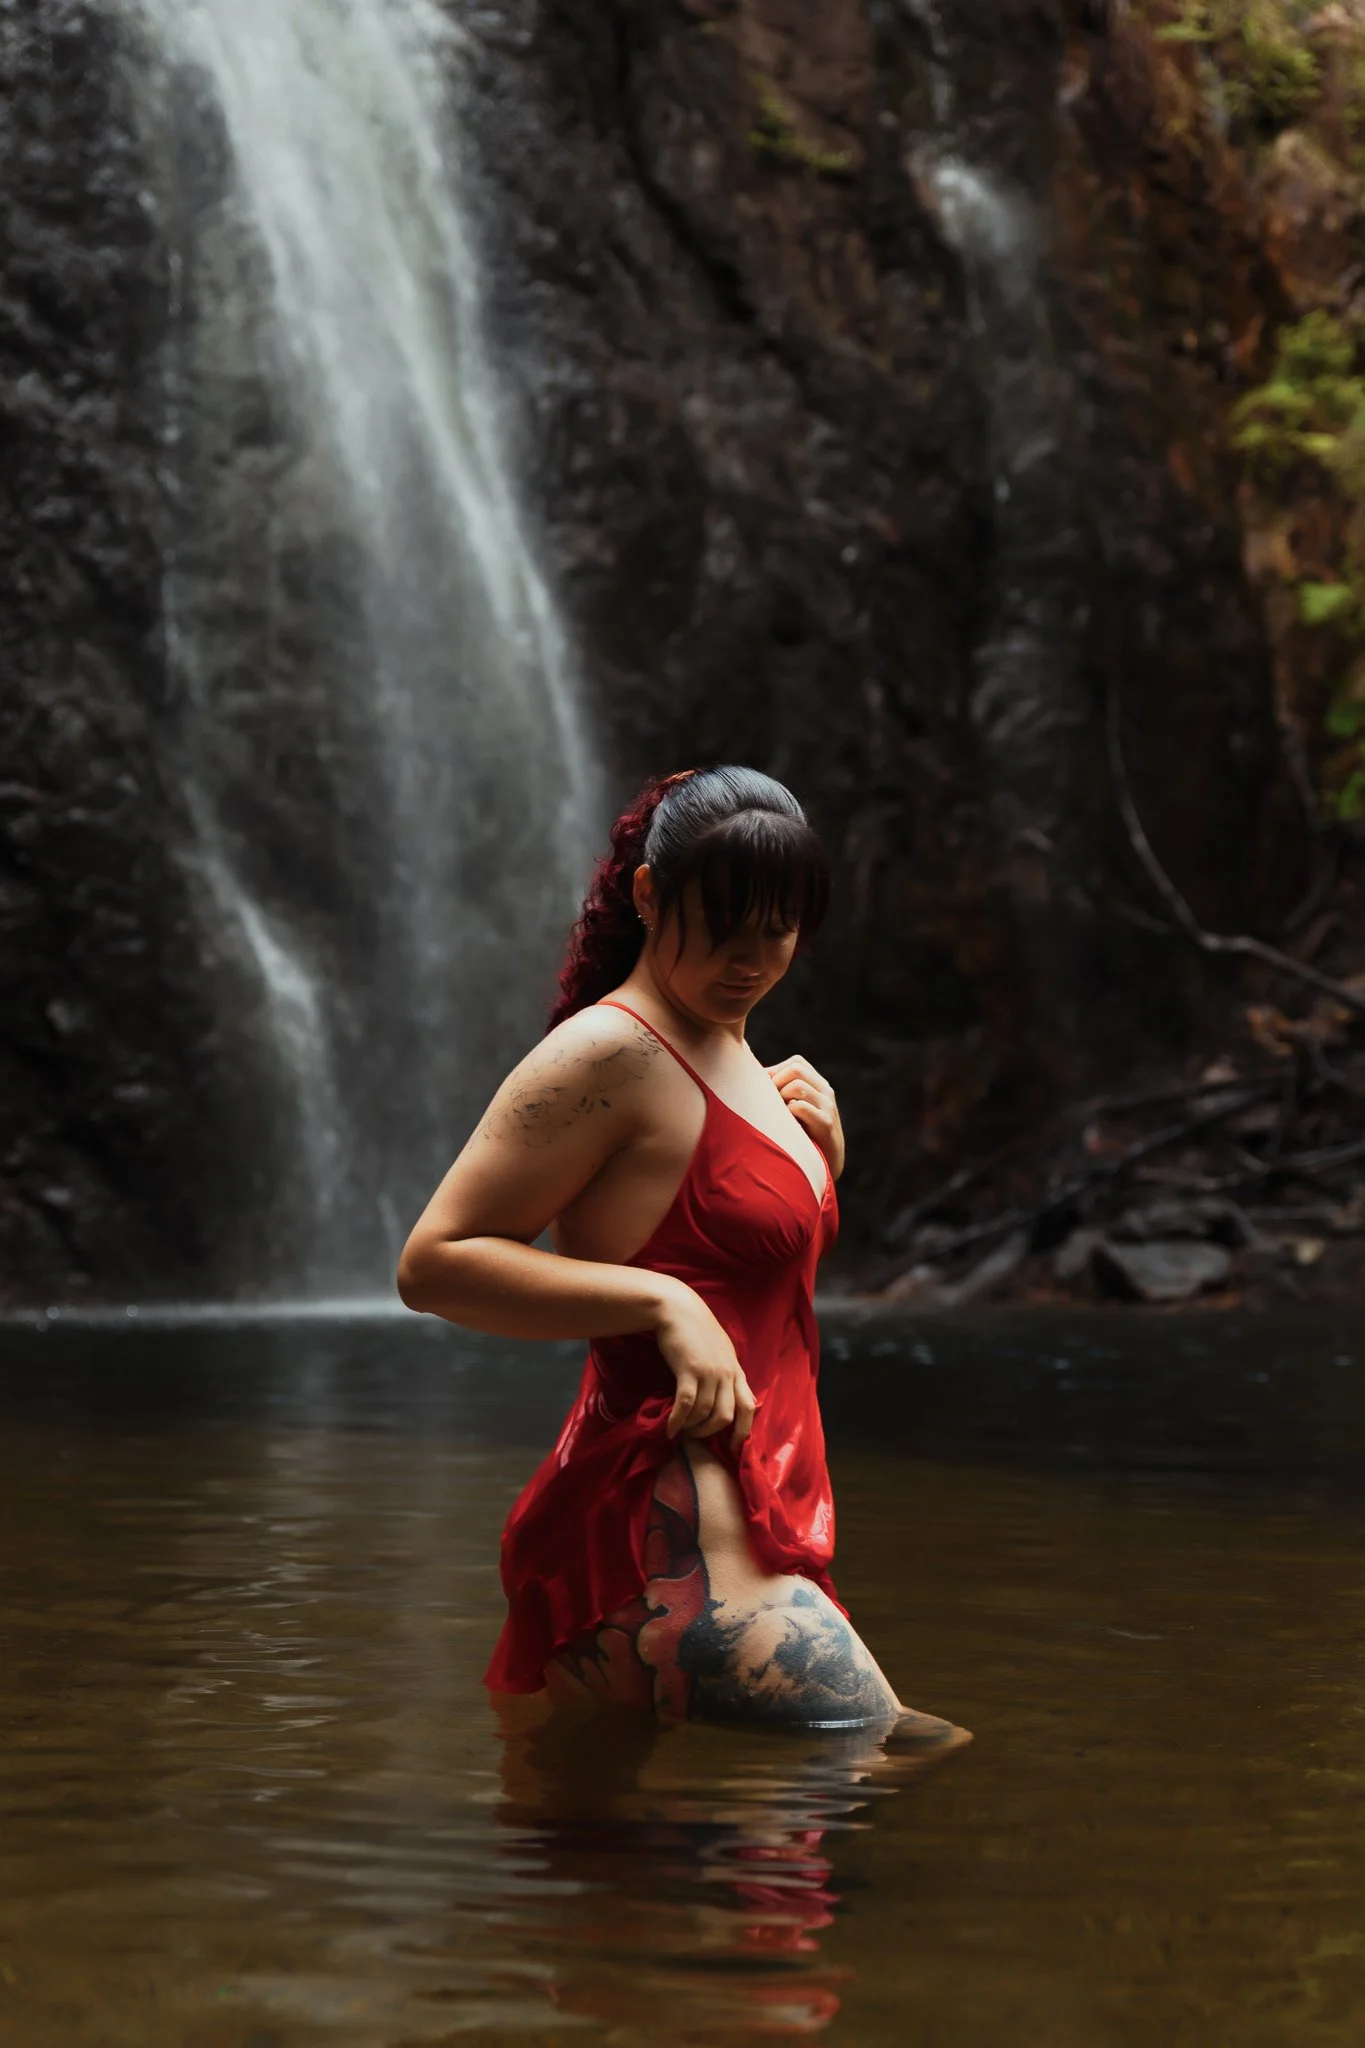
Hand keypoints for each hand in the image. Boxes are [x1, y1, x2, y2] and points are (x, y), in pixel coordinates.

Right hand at [653, 1284, 756, 1450]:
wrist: (678, 1308)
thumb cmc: (696, 1329)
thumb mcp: (720, 1351)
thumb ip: (727, 1372)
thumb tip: (731, 1397)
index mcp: (736, 1370)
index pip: (749, 1406)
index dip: (743, 1431)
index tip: (732, 1447)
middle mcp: (726, 1374)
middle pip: (727, 1416)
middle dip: (710, 1432)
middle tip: (695, 1436)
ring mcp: (709, 1372)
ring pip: (706, 1413)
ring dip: (692, 1428)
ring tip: (680, 1431)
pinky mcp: (689, 1370)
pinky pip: (686, 1404)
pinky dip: (678, 1420)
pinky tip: (669, 1429)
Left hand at [765, 1054, 844, 1181]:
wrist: (828, 1165)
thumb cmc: (804, 1136)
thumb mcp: (796, 1109)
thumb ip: (783, 1093)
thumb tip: (755, 1078)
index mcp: (819, 1085)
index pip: (797, 1062)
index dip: (776, 1071)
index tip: (766, 1089)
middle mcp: (825, 1092)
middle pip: (796, 1069)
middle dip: (777, 1083)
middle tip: (770, 1102)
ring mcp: (827, 1107)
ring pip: (797, 1086)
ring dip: (781, 1099)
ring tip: (780, 1115)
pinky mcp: (826, 1124)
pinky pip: (800, 1107)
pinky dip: (788, 1113)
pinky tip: (787, 1126)